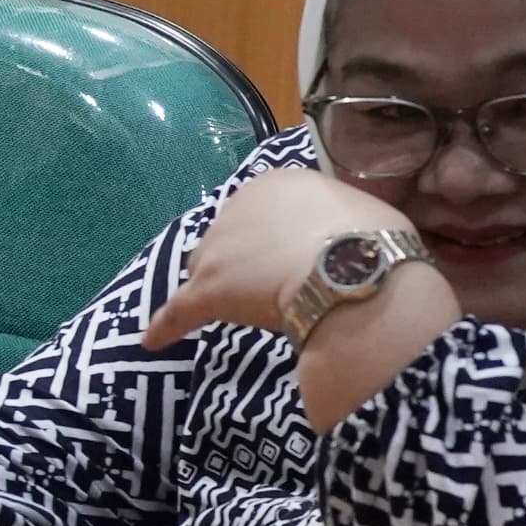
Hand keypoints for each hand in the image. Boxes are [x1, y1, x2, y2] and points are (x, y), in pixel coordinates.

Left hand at [136, 168, 459, 433]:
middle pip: (229, 241)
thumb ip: (335, 221)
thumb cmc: (373, 242)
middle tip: (278, 286)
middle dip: (245, 263)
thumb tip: (343, 237)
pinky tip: (153, 342)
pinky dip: (168, 326)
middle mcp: (238, 207)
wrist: (353, 270)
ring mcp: (218, 248)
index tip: (288, 258)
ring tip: (252, 311)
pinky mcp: (207, 289)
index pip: (259, 213)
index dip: (271, 240)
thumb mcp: (360, 213)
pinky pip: (179, 311)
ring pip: (209, 273)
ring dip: (223, 291)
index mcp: (278, 183)